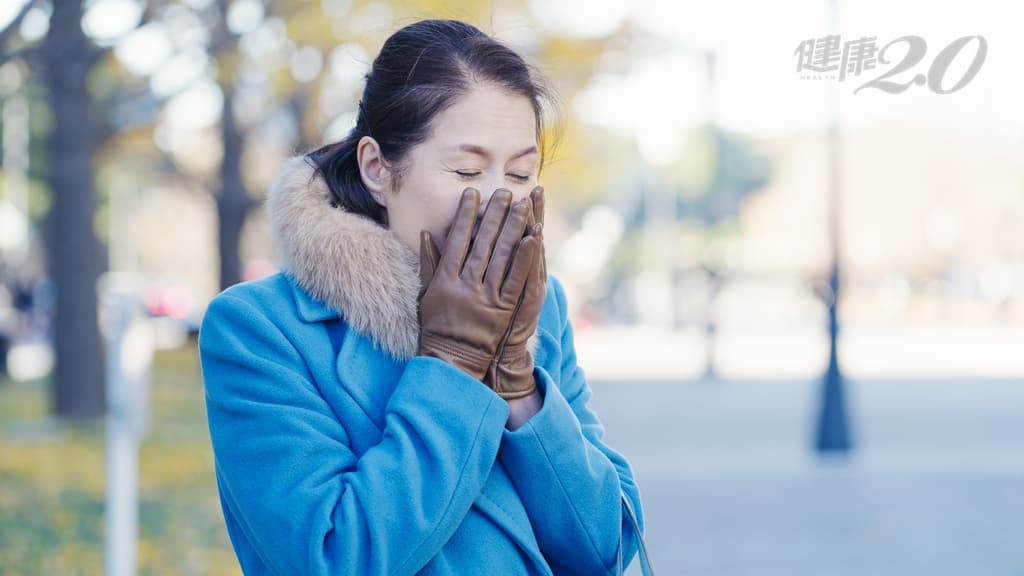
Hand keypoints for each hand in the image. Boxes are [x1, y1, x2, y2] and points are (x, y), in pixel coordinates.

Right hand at [417, 188, 538, 381]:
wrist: (451, 360)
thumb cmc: (436, 327)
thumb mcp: (426, 293)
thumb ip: (428, 263)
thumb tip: (425, 233)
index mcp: (444, 279)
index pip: (456, 239)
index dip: (466, 216)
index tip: (473, 194)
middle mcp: (465, 284)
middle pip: (482, 242)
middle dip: (494, 214)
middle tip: (504, 192)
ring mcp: (485, 296)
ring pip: (502, 255)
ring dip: (513, 228)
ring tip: (521, 205)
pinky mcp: (504, 308)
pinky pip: (517, 278)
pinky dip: (526, 257)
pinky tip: (534, 237)